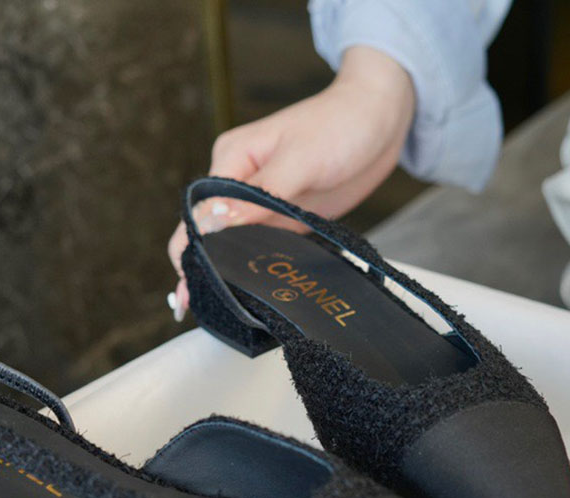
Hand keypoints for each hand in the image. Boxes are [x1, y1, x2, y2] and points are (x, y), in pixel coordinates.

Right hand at [167, 45, 414, 319]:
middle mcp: (238, 184)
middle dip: (199, 267)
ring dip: (223, 271)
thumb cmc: (340, 125)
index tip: (190, 285)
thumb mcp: (299, 160)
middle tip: (193, 307)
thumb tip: (211, 224)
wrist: (380, 118)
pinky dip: (251, 268)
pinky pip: (260, 245)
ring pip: (231, 243)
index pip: (197, 212)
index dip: (190, 250)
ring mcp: (260, 203)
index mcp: (231, 161)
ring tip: (214, 308)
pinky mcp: (282, 217)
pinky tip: (246, 292)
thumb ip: (256, 196)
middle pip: (207, 231)